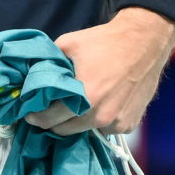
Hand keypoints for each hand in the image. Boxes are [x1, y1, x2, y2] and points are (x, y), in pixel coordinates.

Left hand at [24, 7, 174, 135]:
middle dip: (54, 122)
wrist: (144, 43)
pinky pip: (106, 129)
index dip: (36, 117)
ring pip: (86, 131)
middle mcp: (102, 116)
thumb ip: (48, 65)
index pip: (50, 120)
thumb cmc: (104, 42)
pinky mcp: (130, 124)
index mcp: (85, 98)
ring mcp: (118, 123)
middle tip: (49, 111)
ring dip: (77, 122)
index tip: (30, 114)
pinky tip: (98, 104)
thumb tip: (30, 78)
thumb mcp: (68, 45)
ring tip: (75, 106)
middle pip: (66, 131)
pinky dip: (99, 121)